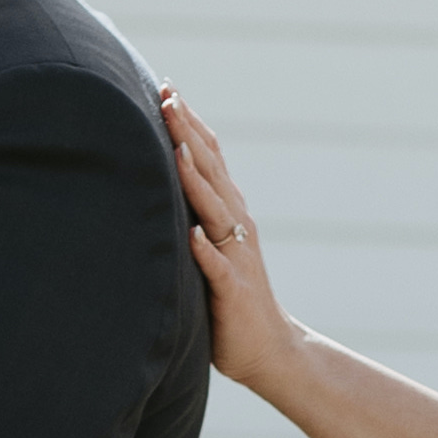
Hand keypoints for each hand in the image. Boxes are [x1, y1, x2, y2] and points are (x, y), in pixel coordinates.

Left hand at [161, 89, 304, 396]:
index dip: (190, 124)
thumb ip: (196, 214)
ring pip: (217, 210)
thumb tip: (168, 178)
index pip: (209, 159)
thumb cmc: (231, 300)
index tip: (167, 89)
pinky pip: (219, 268)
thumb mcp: (212, 247)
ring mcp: (237, 257)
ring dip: (197, 180)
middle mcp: (237, 227)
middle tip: (167, 96)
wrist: (270, 348)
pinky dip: (207, 250)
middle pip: (211, 171)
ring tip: (177, 148)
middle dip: (188, 133)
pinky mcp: (235, 291)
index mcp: (230, 214)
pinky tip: (194, 235)